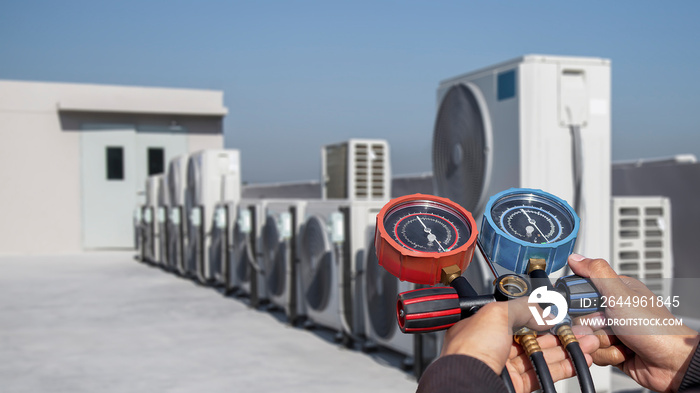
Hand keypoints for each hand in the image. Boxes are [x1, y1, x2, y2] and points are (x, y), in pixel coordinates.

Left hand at [441, 301, 599, 392]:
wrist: (470, 383)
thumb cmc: (469, 352)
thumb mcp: (496, 314)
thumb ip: (521, 308)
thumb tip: (542, 312)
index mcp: (481, 326)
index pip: (515, 317)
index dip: (538, 316)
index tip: (557, 315)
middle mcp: (492, 346)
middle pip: (532, 337)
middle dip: (558, 333)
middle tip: (579, 330)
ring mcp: (505, 366)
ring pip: (541, 355)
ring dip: (565, 349)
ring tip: (587, 344)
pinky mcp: (516, 384)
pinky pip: (542, 374)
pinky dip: (562, 368)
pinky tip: (576, 361)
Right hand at [568, 254, 699, 392]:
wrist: (671, 361)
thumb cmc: (653, 326)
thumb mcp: (620, 293)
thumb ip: (596, 273)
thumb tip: (575, 258)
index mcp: (615, 292)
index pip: (581, 293)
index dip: (580, 303)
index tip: (590, 307)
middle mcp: (614, 311)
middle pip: (581, 319)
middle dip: (593, 327)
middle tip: (610, 325)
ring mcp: (614, 331)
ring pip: (587, 337)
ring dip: (602, 342)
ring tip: (621, 340)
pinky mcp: (613, 349)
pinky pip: (595, 353)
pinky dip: (608, 355)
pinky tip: (624, 351)